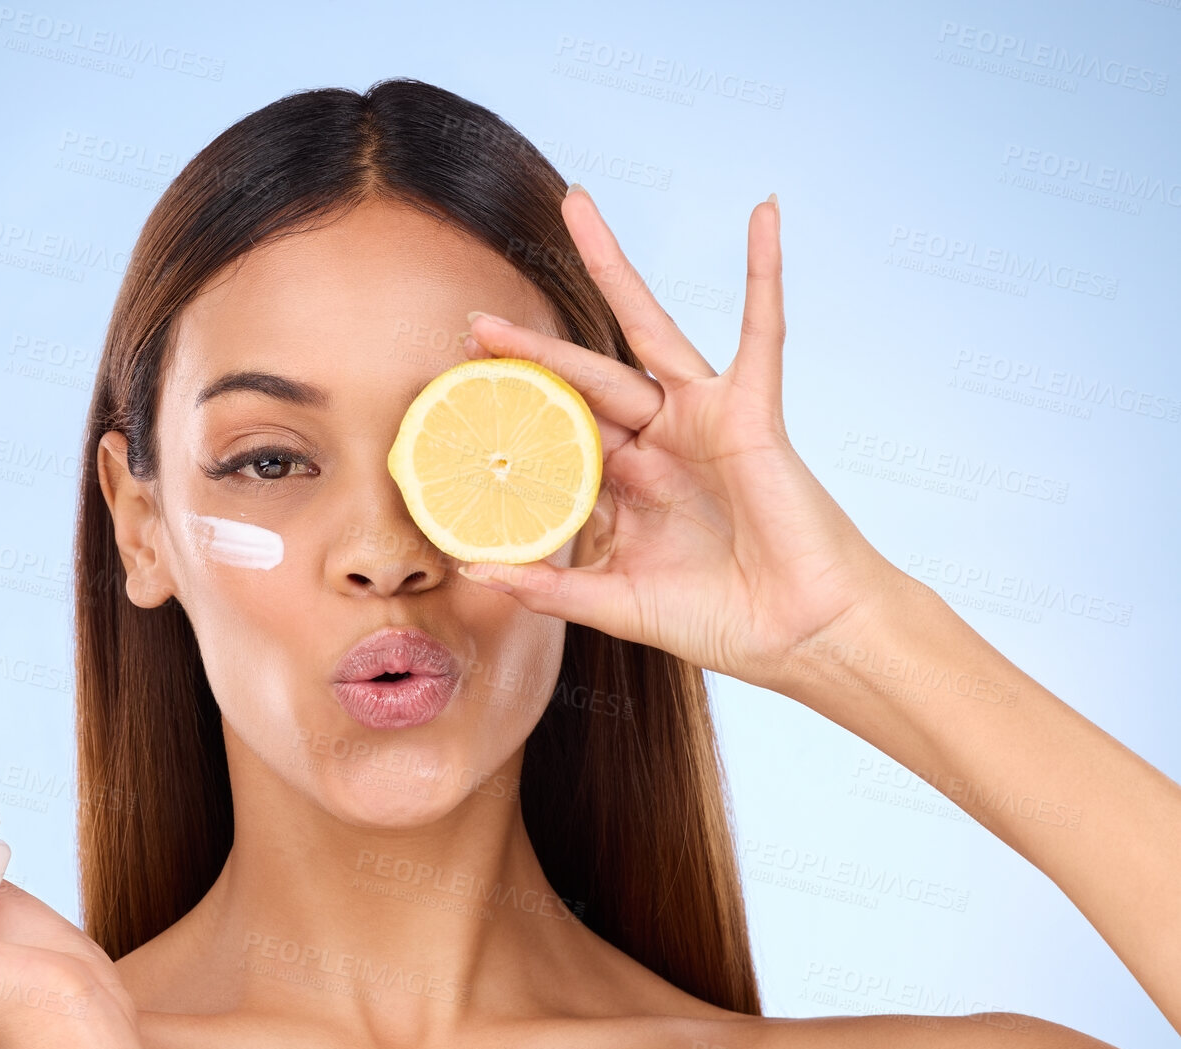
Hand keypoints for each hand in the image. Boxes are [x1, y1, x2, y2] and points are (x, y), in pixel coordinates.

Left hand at [457, 186, 898, 688]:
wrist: (801, 635)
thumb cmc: (719, 620)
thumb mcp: (616, 603)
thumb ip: (547, 585)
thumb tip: (470, 570)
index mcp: (622, 488)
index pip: (554, 438)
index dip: (510, 418)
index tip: (453, 402)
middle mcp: (656, 444)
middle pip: (583, 377)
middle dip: (530, 350)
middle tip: (473, 322)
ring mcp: (702, 421)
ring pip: (647, 330)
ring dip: (614, 267)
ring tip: (578, 206)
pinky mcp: (752, 411)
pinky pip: (762, 329)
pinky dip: (764, 270)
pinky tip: (761, 214)